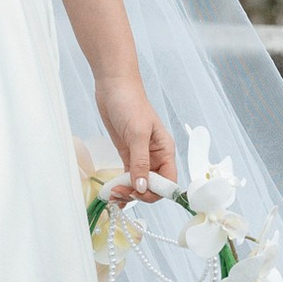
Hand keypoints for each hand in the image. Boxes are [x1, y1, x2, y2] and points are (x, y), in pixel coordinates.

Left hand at [96, 79, 176, 202]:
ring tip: (114, 194)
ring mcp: (141, 156)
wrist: (113, 87)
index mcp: (165, 150)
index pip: (168, 180)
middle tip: (121, 193)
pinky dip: (123, 186)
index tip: (139, 193)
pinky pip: (128, 176)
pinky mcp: (127, 154)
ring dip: (129, 192)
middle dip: (139, 193)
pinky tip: (115, 194)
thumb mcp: (137, 134)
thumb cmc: (130, 103)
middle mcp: (155, 156)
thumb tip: (142, 186)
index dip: (156, 192)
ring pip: (140, 183)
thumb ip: (140, 162)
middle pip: (154, 186)